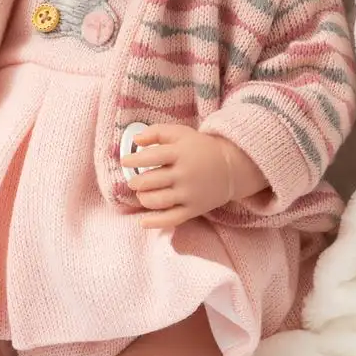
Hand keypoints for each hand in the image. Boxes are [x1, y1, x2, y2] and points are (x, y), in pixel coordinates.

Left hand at [120, 124, 266, 229]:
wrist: (230, 167)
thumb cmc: (200, 148)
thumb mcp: (181, 133)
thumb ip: (157, 132)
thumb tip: (135, 139)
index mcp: (180, 153)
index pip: (151, 157)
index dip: (134, 160)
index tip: (125, 162)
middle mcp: (184, 174)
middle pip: (151, 181)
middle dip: (136, 182)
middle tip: (133, 182)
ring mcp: (189, 193)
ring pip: (158, 201)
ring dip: (143, 198)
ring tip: (142, 194)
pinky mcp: (193, 209)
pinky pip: (171, 219)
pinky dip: (155, 222)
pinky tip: (143, 221)